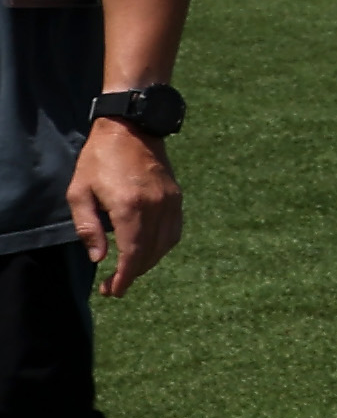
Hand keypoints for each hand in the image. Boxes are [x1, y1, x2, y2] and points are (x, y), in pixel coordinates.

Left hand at [68, 123, 178, 296]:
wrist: (131, 127)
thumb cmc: (99, 159)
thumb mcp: (79, 192)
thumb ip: (88, 228)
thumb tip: (99, 258)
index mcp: (130, 207)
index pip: (133, 254)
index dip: (124, 278)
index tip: (113, 291)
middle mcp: (156, 206)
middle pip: (151, 253)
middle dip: (134, 273)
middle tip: (115, 284)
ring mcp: (170, 201)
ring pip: (167, 244)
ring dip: (149, 261)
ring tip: (130, 267)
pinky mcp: (177, 196)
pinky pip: (175, 230)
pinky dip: (163, 246)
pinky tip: (149, 248)